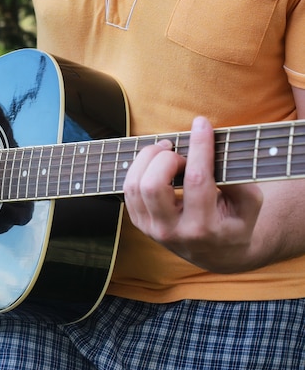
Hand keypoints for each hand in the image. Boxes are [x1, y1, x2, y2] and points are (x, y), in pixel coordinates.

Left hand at [122, 116, 263, 272]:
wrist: (218, 254)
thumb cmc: (235, 222)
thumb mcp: (250, 204)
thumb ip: (238, 180)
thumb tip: (213, 149)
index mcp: (203, 229)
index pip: (196, 181)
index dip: (199, 147)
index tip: (201, 123)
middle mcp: (172, 232)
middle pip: (153, 185)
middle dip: (166, 158)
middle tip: (180, 153)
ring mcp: (151, 229)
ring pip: (134, 186)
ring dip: (147, 159)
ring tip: (167, 152)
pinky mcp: (139, 223)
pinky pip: (128, 190)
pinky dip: (139, 169)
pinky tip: (156, 163)